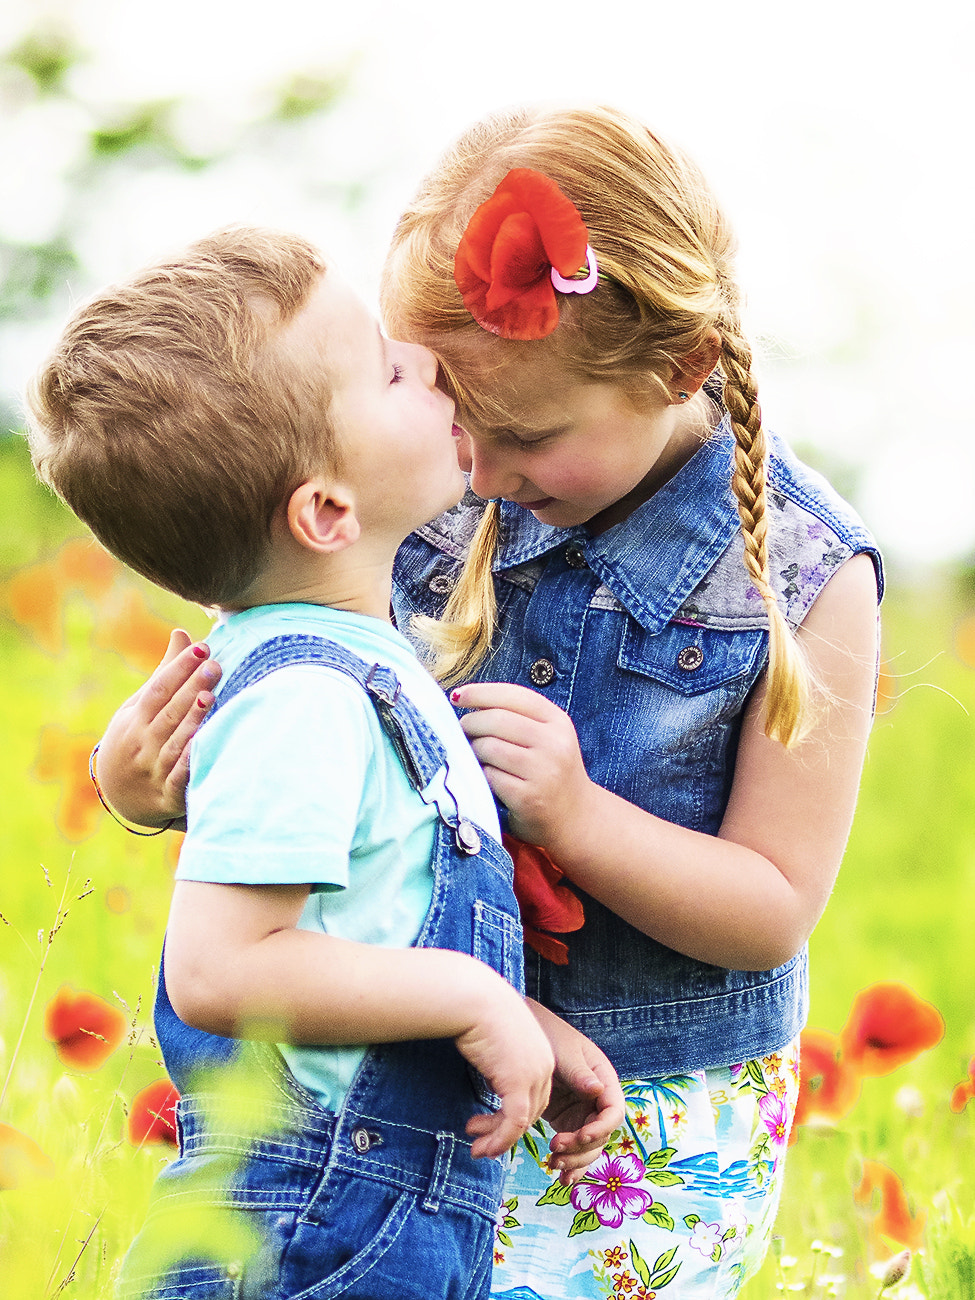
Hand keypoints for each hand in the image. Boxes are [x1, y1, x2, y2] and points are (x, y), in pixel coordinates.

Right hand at [97, 629, 220, 825]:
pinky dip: (188, 762)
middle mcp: (142, 742)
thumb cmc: (136, 737)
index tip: (202, 648)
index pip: (159, 689)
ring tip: (210, 696)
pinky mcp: (168, 794)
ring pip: (174, 741)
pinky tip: (203, 744)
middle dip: (191, 687)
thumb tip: (182, 633)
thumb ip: (165, 673)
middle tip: (214, 665)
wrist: (119, 793)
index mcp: (136, 718)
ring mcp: (154, 768)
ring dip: (192, 720)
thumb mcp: (140, 706)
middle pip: (169, 711)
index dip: (179, 668)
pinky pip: (178, 777)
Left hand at [452, 682, 593, 851]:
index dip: (481, 692)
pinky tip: (486, 777)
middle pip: (496, 720)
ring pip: (488, 747)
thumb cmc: (551, 771)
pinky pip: (489, 776)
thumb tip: (467, 700)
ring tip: (475, 755)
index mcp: (558, 721)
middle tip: (462, 731)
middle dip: (470, 723)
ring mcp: (543, 772)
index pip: (514, 695)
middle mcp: (554, 743)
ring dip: (472, 750)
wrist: (576, 818)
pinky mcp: (528, 798)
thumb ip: (517, 717)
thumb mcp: (547, 737)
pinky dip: (481, 774)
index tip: (457, 696)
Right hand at [456, 976, 553, 1159]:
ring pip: (523, 1121)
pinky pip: (514, 1122)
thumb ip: (503, 1066)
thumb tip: (494, 1084)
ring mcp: (534, 1074)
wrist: (473, 997)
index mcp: (543, 1054)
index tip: (487, 1125)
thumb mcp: (498, 1045)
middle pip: (532, 1111)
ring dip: (498, 1140)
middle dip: (505, 1132)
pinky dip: (500, 1140)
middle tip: (481, 1145)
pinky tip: (483, 1147)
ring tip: (477, 1151)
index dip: (512, 1116)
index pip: (535, 1097)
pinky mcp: (519, 1081)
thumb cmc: (479, 1013)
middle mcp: (544, 1066)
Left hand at [527, 1000, 623, 1184]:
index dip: (600, 1128)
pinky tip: (562, 1179)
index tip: (580, 1136)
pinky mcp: (567, 1120)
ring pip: (588, 1147)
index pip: (613, 1112)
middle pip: (601, 1136)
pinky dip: (570, 1163)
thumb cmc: (550, 1034)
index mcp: (604, 1079)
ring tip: (553, 1166)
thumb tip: (597, 1090)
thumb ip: (580, 1072)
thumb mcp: (564, 1051)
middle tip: (555, 1152)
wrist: (528, 1032)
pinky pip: (574, 1146)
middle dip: (581, 1149)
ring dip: (574, 1161)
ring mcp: (583, 1111)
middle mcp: (598, 1099)